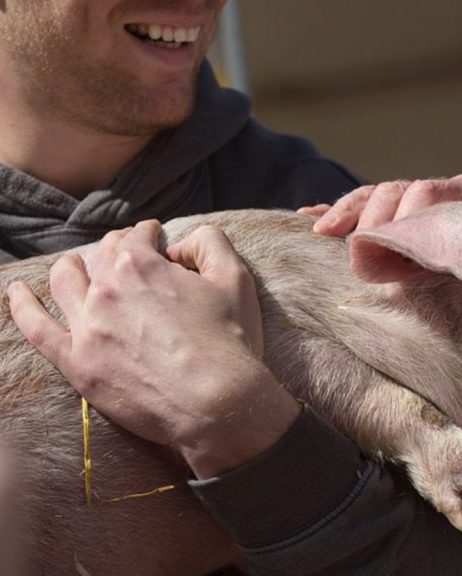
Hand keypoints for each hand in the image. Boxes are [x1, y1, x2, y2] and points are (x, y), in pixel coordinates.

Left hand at [6, 220, 299, 477]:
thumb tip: (183, 241)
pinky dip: (22, 306)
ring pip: (65, 281)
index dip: (151, 235)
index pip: (138, 236)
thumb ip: (210, 241)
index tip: (158, 242)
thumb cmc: (230, 341)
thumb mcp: (235, 278)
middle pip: (101, 256)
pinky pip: (36, 328)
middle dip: (117, 249)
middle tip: (130, 257)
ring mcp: (86, 326)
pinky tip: (17, 292)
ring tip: (77, 266)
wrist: (215, 402)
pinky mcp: (76, 362)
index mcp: (141, 264)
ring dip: (72, 267)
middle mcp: (105, 288)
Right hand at [299, 174, 461, 268]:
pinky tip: (311, 223)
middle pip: (399, 192)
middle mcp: (437, 190)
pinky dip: (332, 213)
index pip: (434, 196)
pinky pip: (352, 203)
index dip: (414, 224)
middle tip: (366, 256)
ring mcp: (406, 198)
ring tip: (335, 237)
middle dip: (381, 224)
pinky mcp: (381, 211)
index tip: (399, 248)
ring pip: (374, 194)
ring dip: (353, 216)